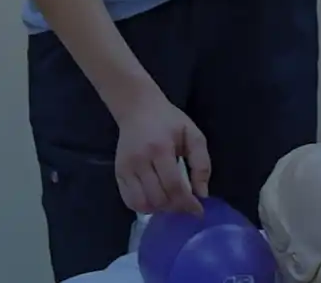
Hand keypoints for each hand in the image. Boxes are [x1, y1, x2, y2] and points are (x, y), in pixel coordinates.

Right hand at [114, 92, 211, 215]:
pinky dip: (144, 207)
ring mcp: (126, 168)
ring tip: (171, 202)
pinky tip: (156, 200)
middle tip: (186, 205)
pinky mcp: (118, 173)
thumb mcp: (192, 134)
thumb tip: (202, 194)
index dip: (187, 202)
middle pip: (158, 197)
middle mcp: (140, 161)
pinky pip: (130, 201)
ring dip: (160, 209)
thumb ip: (201, 163)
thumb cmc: (168, 120)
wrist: (137, 108)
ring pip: (142, 203)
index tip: (199, 211)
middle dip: (176, 207)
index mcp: (160, 148)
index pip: (173, 185)